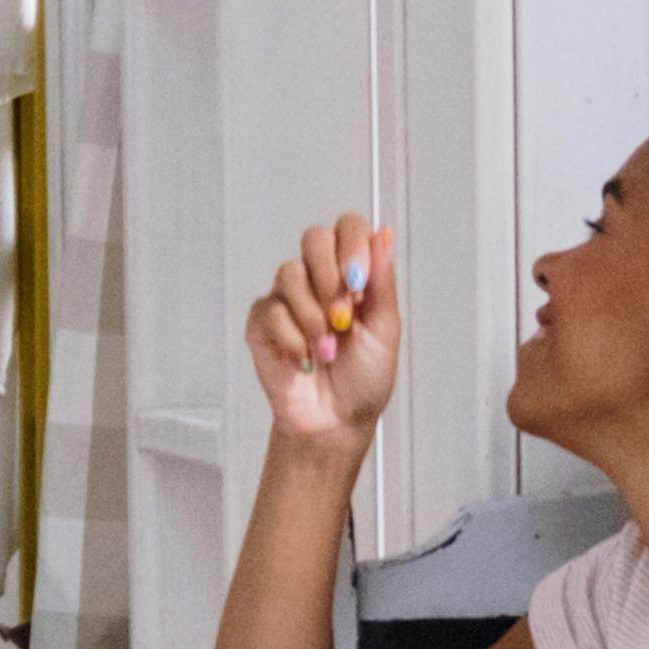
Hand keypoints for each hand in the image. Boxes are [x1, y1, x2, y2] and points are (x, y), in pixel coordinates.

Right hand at [246, 217, 399, 451]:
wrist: (336, 420)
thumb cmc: (364, 379)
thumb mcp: (385, 329)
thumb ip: (382, 280)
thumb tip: (382, 234)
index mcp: (352, 275)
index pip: (348, 229)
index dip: (352, 245)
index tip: (359, 279)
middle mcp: (319, 280)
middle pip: (314, 238)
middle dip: (329, 274)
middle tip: (342, 313)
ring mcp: (288, 299)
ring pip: (290, 274)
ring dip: (313, 316)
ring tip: (327, 347)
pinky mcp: (263, 322)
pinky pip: (271, 310)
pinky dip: (292, 337)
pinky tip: (304, 357)